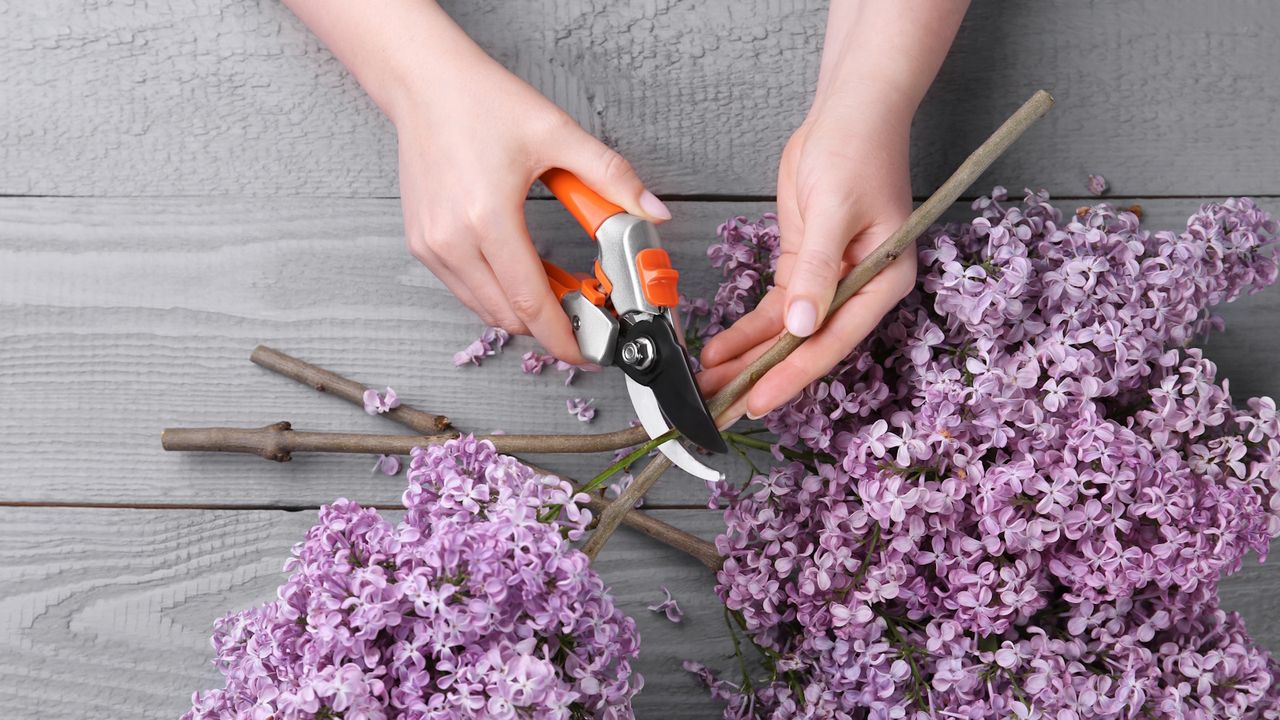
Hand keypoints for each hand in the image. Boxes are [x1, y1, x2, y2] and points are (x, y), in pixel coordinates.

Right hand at [282, 0, 669, 363]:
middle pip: (509, 317)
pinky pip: (465, 290)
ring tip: (558, 288)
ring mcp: (431, 246)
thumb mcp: (558, 134)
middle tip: (587, 308)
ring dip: (523, 310)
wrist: (424, 83)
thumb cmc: (480, 102)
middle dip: (551, 325)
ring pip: (485, 310)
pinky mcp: (421, 244)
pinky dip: (497, 293)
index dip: (564, 338)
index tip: (589, 352)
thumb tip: (651, 212)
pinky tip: (523, 270)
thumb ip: (612, 176)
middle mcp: (452, 240)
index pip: (531, 303)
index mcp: (488, 218)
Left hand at [699, 98, 914, 417]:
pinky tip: (722, 350)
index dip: (792, 374)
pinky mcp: (803, 267)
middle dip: (763, 376)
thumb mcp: (834, 211)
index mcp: (883, 280)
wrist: (849, 111)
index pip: (832, 341)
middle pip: (807, 346)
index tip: (758, 400)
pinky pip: (774, 311)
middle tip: (723, 406)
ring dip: (749, 359)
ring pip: (786, 334)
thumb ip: (816, 271)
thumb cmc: (857, 150)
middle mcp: (860, 289)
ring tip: (711, 384)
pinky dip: (748, 331)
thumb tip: (801, 326)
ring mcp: (830, 281)